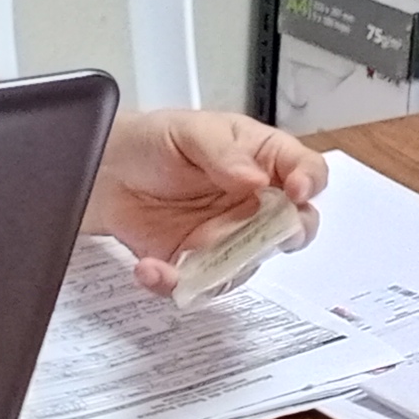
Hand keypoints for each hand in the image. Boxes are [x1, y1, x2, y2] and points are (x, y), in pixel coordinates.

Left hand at [86, 108, 329, 291]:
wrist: (109, 170)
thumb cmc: (156, 141)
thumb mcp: (191, 131)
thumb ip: (224, 153)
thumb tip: (254, 178)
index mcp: (264, 161)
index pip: (307, 172)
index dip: (309, 183)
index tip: (295, 191)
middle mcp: (255, 204)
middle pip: (296, 228)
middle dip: (287, 235)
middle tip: (263, 233)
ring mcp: (230, 238)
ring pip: (250, 265)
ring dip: (223, 268)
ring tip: (186, 256)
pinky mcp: (197, 265)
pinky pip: (200, 287)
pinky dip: (175, 285)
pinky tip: (152, 268)